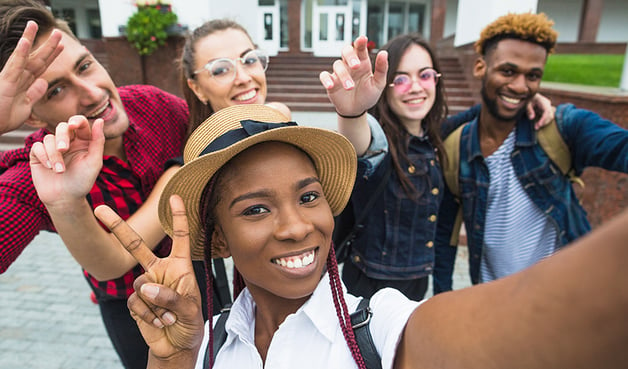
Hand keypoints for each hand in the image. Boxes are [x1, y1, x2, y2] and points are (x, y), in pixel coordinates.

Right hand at [0, 21, 62, 134]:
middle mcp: (17, 77)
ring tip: (34, 24)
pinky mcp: (6, 82)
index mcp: (24, 83)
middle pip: (36, 58)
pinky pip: (15, 65)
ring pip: (24, 56)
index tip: (62, 46)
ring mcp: (10, 78)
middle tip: (58, 32)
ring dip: (30, 39)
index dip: (51, 56)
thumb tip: (43, 82)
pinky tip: (25, 42)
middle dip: (48, 46)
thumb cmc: (4, 117)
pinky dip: (20, 53)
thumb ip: (34, 94)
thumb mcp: (26, 106)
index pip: (41, 66)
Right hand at [29, 116, 103, 208]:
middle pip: (62, 127)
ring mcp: (52, 148)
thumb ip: (98, 141)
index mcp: (83, 141)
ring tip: (60, 170)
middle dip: (62, 136)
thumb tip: (100, 120)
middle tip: (64, 149)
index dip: (76, 121)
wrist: (65, 199)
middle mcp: (68, 142)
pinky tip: (49, 167)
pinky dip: (43, 156)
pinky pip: (37, 146)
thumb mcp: (94, 162)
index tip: (73, 126)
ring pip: (49, 138)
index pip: (79, 123)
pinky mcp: (38, 155)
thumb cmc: (82, 181)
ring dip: (54, 154)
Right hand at [94, 195, 203, 360]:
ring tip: (168, 317)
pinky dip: (148, 316)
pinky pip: (135, 303)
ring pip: (140, 285)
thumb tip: (147, 288)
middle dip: (117, 227)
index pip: (180, 237)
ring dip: (155, 305)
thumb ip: (172, 297)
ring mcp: (145, 285)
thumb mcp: (190, 310)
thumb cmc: (190, 323)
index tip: (175, 196)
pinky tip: (158, 323)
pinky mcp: (135, 301)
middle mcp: (160, 271)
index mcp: (179, 266)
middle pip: (136, 246)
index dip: (178, 217)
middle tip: (100, 208)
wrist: (176, 345)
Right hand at [319, 35, 388, 116]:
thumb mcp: (378, 83)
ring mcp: (339, 73)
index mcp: (363, 62)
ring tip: (350, 87)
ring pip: (337, 65)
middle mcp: (350, 65)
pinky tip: (330, 85)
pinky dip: (326, 79)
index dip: (360, 42)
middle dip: (350, 56)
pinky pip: (324, 76)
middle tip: (356, 66)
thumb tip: (383, 52)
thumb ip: (381, 69)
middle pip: (346, 51)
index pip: (360, 49)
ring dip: (343, 76)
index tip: (362, 39)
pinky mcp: (331, 82)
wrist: (357, 110)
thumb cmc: (368, 95)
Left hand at [526, 93, 555, 129]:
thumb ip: (529, 110)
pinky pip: (549, 116)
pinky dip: (545, 121)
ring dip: (545, 122)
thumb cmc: (530, 100)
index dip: (544, 118)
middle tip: (536, 127)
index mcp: (543, 101)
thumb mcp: (527, 104)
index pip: (547, 111)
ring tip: (537, 127)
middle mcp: (548, 104)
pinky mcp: (548, 110)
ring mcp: (549, 107)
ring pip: (551, 116)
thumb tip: (532, 118)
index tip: (540, 124)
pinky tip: (539, 124)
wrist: (532, 96)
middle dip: (544, 122)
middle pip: (550, 114)